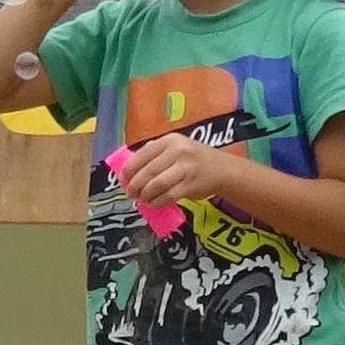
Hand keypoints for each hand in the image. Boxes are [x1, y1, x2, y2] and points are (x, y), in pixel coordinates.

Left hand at [109, 131, 229, 208]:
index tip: (122, 180)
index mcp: (169, 140)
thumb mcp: (176, 148)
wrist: (222, 169)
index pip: (142, 155)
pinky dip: (157, 202)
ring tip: (141, 199)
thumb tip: (129, 170)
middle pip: (147, 171)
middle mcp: (177, 151)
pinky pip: (167, 196)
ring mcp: (185, 168)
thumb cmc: (194, 160)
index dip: (128, 169)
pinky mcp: (190, 185)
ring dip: (145, 195)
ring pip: (156, 185)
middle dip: (134, 185)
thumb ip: (155, 155)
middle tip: (130, 194)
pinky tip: (153, 204)